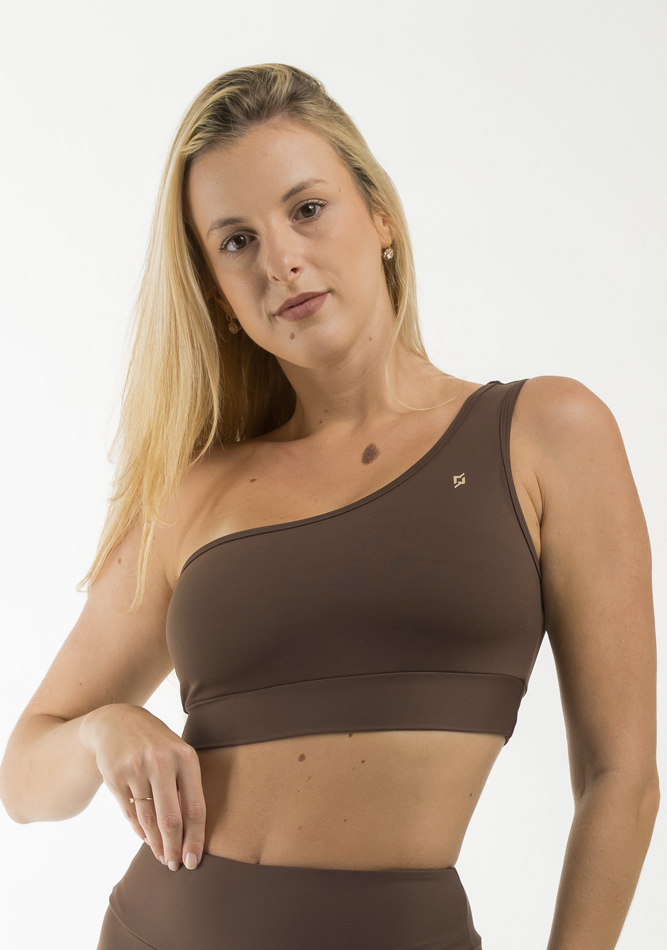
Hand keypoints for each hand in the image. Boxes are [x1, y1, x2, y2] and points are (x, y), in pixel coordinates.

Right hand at [79, 703, 205, 870]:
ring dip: (156, 844)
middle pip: (171, 819)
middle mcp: (161, 762)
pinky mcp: (115, 777)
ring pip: (148, 820)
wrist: (116, 722)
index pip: (195, 807)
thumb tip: (191, 834)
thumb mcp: (177, 755)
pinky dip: (140, 830)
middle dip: (174, 848)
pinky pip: (130, 813)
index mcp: (185, 757)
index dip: (195, 838)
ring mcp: (136, 769)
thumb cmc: (156, 744)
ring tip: (163, 857)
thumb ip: (185, 788)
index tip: (194, 861)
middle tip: (176, 866)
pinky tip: (146, 840)